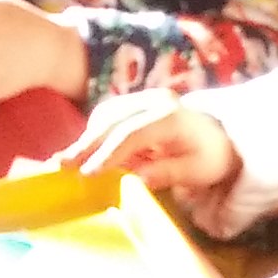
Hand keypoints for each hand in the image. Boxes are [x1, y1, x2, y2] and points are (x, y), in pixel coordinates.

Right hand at [61, 88, 239, 194]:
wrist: (216, 134)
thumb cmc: (209, 157)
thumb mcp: (198, 171)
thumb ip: (169, 173)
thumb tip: (138, 179)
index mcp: (173, 117)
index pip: (133, 133)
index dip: (108, 153)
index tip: (87, 173)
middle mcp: (156, 100)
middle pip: (112, 119)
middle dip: (86, 143)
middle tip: (62, 165)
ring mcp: (143, 98)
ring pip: (105, 115)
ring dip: (86, 139)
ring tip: (67, 162)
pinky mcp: (134, 103)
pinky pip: (108, 116)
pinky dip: (93, 134)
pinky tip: (84, 154)